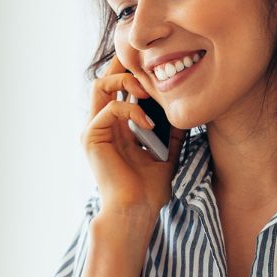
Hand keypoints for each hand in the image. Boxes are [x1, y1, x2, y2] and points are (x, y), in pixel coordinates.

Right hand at [83, 56, 186, 217]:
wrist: (137, 210)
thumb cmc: (149, 188)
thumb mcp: (166, 151)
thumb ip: (171, 130)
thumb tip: (184, 110)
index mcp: (117, 126)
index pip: (118, 86)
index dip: (132, 71)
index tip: (155, 66)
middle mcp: (102, 124)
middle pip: (104, 78)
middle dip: (125, 66)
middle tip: (149, 69)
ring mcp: (94, 129)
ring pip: (99, 85)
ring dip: (125, 81)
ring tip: (147, 91)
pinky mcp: (91, 137)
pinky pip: (109, 108)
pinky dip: (131, 109)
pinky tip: (148, 123)